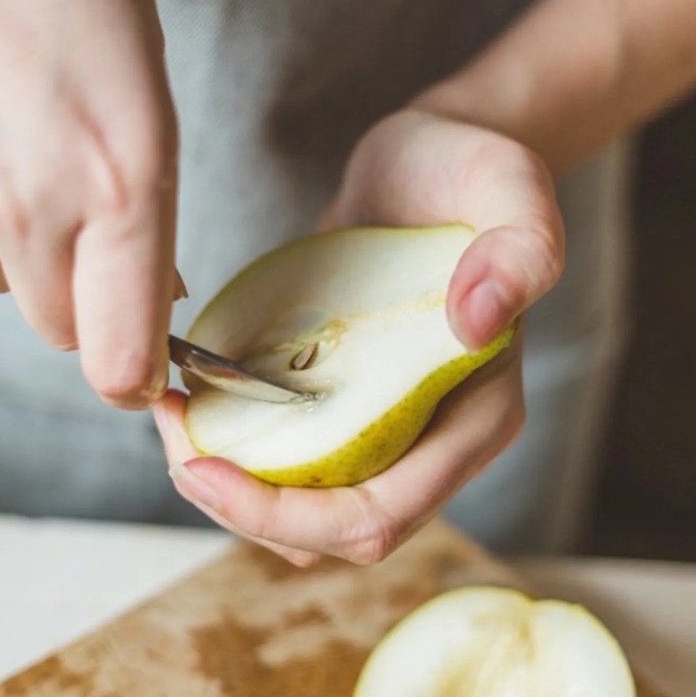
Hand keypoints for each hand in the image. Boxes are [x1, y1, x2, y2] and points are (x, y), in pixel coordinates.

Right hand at [0, 0, 179, 407]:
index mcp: (120, 194)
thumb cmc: (77, 3)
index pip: (118, 360)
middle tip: (86, 224)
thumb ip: (149, 229)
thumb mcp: (150, 120)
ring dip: (16, 248)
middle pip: (60, 330)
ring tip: (22, 155)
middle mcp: (27, 210)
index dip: (133, 381)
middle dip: (82, 296)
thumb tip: (156, 299)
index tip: (144, 378)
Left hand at [156, 109, 564, 564]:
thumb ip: (521, 250)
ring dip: (231, 486)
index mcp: (476, 420)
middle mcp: (432, 442)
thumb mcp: (509, 187)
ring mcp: (387, 426)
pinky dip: (238, 449)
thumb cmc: (466, 171)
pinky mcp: (346, 404)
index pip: (380, 517)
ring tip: (176, 418)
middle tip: (175, 440)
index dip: (288, 517)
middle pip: (330, 530)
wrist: (426, 166)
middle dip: (242, 508)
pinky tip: (197, 399)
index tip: (204, 470)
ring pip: (303, 506)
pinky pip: (289, 459)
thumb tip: (480, 323)